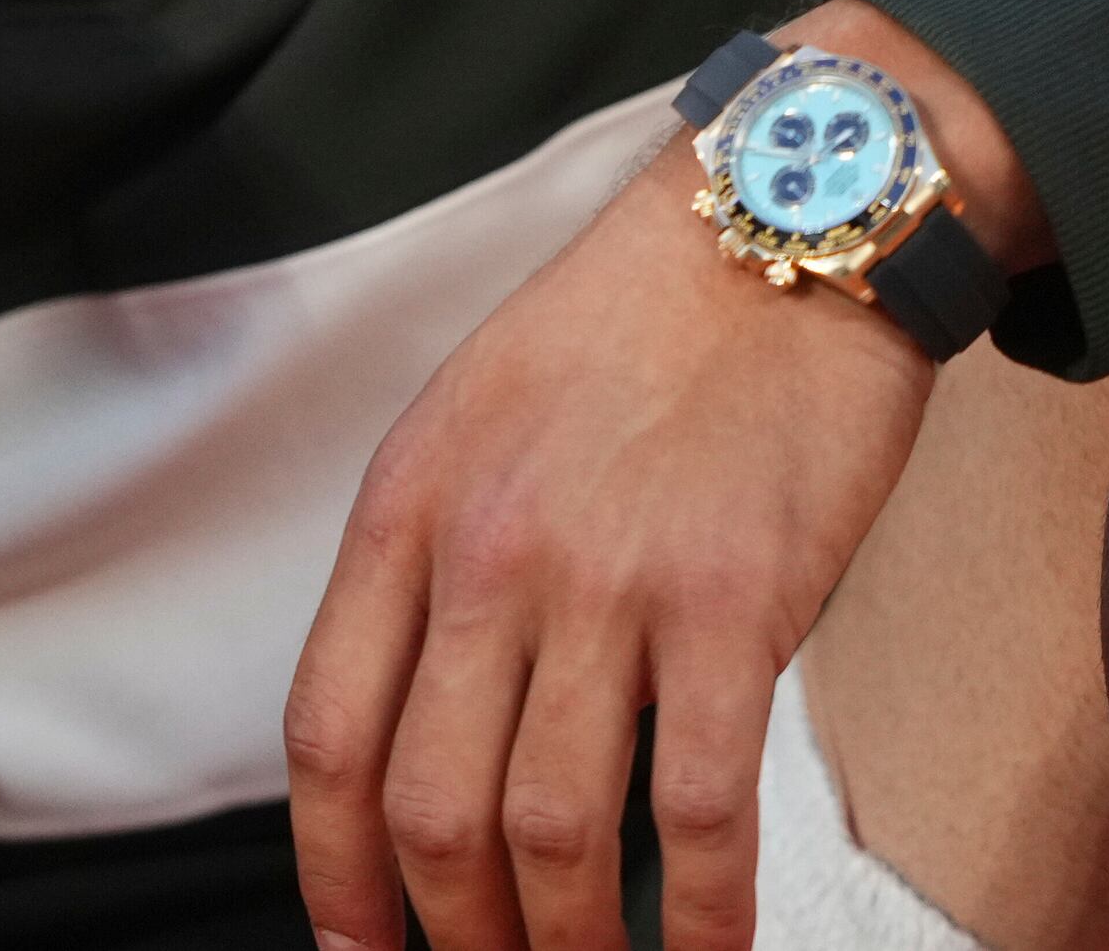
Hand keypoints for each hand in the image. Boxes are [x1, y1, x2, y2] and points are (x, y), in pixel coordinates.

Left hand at [284, 146, 935, 950]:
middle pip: (429, 812)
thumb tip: (420, 719)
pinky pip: (700, 812)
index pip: (329, 734)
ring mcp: (608, 584)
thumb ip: (437, 558)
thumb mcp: (476, 416)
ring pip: (550, 833)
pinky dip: (705, 919)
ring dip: (564, 947)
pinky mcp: (735, 606)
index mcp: (408, 508)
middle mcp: (489, 554)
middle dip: (452, 937)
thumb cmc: (636, 327)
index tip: (357, 945)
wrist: (779, 229)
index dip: (334, 873)